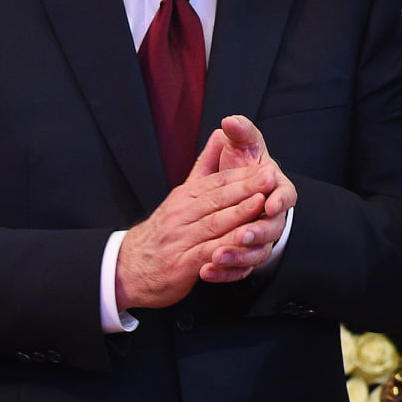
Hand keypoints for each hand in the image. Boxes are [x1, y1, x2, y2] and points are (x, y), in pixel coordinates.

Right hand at [114, 152, 279, 311]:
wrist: (130, 268)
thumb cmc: (166, 230)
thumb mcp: (183, 195)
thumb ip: (206, 166)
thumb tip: (221, 133)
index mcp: (184, 197)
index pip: (217, 182)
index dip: (244, 175)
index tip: (267, 167)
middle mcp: (181, 214)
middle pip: (217, 199)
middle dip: (247, 188)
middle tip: (271, 178)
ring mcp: (180, 239)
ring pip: (213, 224)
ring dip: (238, 214)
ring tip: (260, 205)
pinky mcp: (181, 264)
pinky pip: (206, 254)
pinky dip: (224, 249)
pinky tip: (242, 245)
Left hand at [191, 115, 297, 282]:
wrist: (234, 196)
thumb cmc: (241, 168)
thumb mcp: (243, 147)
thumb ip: (240, 133)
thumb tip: (230, 121)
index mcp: (276, 190)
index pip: (286, 196)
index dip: (280, 200)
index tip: (270, 202)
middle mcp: (273, 217)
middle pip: (273, 228)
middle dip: (257, 231)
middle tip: (242, 234)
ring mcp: (261, 239)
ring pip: (256, 253)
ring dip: (239, 256)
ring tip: (217, 257)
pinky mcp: (246, 257)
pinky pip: (240, 270)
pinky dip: (225, 273)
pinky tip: (206, 273)